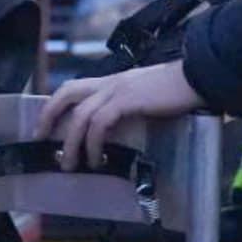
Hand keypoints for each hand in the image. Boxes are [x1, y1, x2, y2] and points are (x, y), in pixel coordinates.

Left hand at [36, 61, 205, 171]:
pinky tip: (97, 158)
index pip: (76, 87)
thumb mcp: (147, 97)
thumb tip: (121, 128)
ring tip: (71, 164)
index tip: (46, 124)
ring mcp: (119, 89)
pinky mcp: (128, 100)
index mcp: (115, 81)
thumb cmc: (179, 91)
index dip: (56, 104)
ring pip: (81, 114)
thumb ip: (131, 107)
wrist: (199, 78)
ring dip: (72, 142)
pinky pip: (100, 123)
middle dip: (49, 115)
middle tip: (41, 138)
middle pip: (68, 92)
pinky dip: (93, 142)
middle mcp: (112, 82)